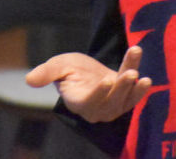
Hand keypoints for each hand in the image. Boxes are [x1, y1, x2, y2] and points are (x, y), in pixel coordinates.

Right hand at [25, 46, 151, 122]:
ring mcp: (113, 105)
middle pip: (111, 103)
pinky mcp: (125, 97)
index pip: (89, 103)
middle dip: (122, 88)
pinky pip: (134, 92)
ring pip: (125, 99)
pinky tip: (146, 76)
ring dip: (134, 86)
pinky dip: (140, 85)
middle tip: (131, 73)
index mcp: (78, 102)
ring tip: (140, 73)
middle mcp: (97, 108)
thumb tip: (29, 79)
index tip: (107, 80)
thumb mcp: (57, 66)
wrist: (85, 69)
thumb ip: (46, 73)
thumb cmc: (69, 69)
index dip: (98, 94)